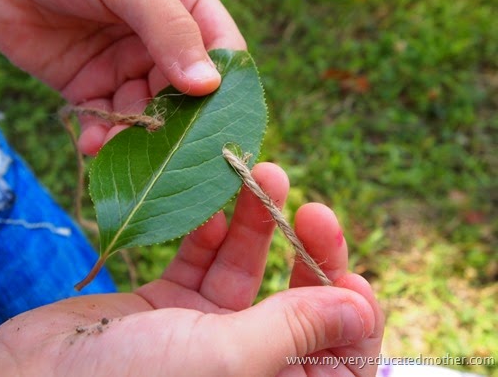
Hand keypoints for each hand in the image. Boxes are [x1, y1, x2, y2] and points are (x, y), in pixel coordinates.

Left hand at [0, 0, 245, 153]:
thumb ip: (169, 28)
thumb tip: (208, 84)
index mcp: (185, 8)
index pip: (223, 52)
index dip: (225, 86)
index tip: (220, 119)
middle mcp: (160, 44)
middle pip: (185, 95)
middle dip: (177, 123)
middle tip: (169, 153)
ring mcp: (125, 68)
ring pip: (145, 115)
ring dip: (136, 138)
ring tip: (119, 150)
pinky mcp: (91, 88)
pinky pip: (105, 122)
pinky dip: (101, 138)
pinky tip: (92, 145)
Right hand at [0, 163, 382, 375]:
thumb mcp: (223, 358)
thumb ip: (294, 330)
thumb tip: (360, 310)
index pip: (337, 355)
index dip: (348, 312)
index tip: (344, 268)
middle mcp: (242, 364)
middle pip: (295, 301)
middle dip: (302, 248)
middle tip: (304, 201)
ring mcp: (202, 332)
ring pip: (245, 270)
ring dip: (253, 222)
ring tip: (262, 170)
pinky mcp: (167, 305)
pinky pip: (200, 261)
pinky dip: (209, 231)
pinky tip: (212, 201)